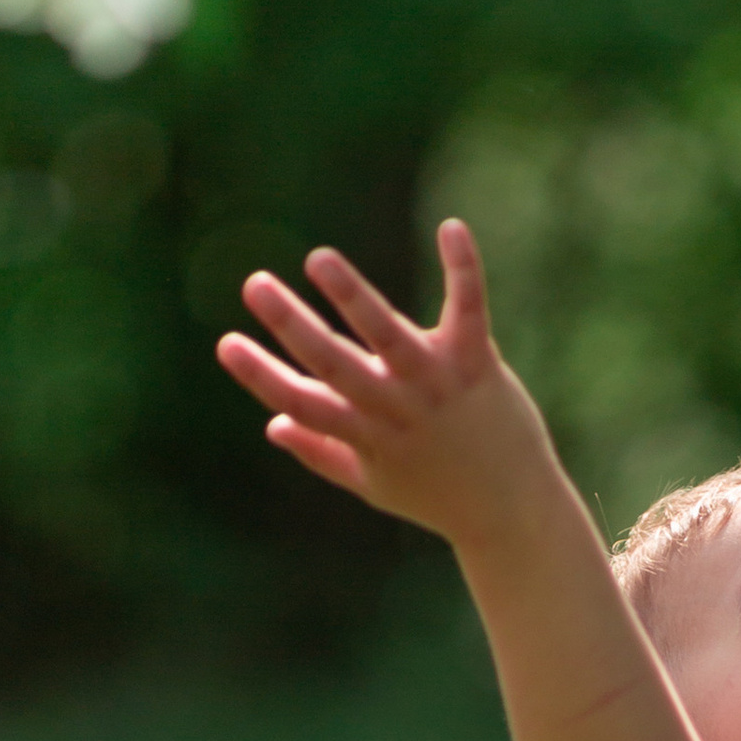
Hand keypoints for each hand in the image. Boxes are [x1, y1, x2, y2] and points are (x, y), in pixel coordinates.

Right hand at [216, 217, 556, 549]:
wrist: (514, 512)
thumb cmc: (438, 496)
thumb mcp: (374, 483)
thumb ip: (321, 453)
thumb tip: (272, 424)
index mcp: (364, 437)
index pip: (302, 404)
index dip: (261, 376)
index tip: (227, 343)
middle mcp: (395, 409)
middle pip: (334, 365)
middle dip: (291, 324)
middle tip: (255, 285)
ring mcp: (436, 385)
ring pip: (388, 335)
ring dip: (353, 296)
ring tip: (319, 260)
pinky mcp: (477, 364)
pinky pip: (468, 310)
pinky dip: (462, 268)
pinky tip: (451, 228)